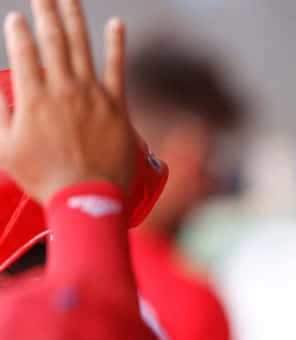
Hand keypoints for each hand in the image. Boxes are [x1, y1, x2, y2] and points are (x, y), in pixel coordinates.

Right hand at [0, 0, 133, 203]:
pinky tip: (117, 24)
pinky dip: (116, 44)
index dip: (18, 30)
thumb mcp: (6, 148)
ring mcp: (92, 95)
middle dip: (45, 7)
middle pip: (52, 37)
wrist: (87, 198)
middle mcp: (62, 89)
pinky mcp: (116, 106)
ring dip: (74, 14)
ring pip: (81, 45)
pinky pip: (117, 68)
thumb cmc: (45, 179)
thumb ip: (0, 113)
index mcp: (33, 97)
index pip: (22, 48)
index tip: (16, 20)